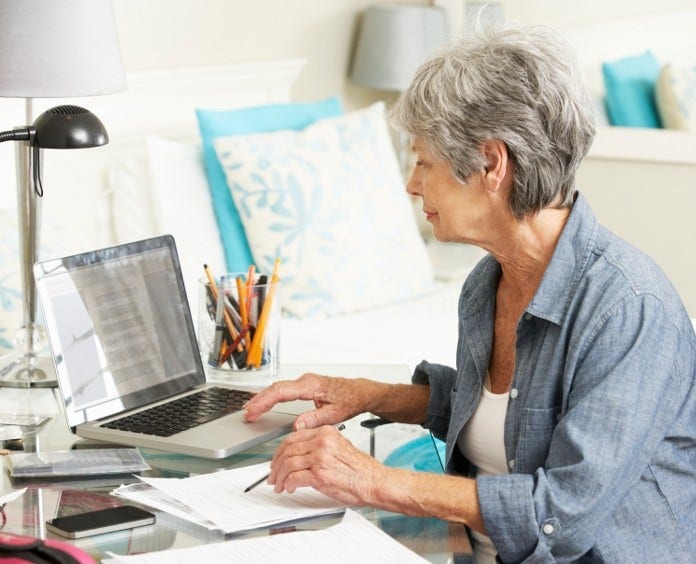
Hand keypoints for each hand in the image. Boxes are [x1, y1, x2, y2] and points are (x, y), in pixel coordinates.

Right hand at [244, 373, 372, 429]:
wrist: (359, 392)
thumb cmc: (350, 400)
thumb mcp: (335, 414)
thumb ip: (315, 419)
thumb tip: (297, 426)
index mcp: (311, 385)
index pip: (281, 391)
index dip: (264, 401)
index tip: (253, 410)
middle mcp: (306, 381)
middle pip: (276, 388)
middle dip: (259, 400)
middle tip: (247, 413)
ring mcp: (304, 382)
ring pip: (278, 388)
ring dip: (264, 398)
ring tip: (251, 410)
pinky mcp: (305, 386)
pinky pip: (284, 389)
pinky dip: (272, 397)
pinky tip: (265, 404)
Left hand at [268, 424, 385, 505]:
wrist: (374, 482)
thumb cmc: (361, 469)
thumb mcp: (340, 447)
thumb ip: (320, 446)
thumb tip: (301, 455)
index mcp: (326, 432)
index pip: (294, 437)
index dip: (281, 450)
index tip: (278, 459)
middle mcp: (322, 441)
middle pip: (287, 449)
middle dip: (276, 464)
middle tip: (273, 474)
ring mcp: (320, 457)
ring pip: (287, 463)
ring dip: (280, 477)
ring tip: (279, 485)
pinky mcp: (319, 475)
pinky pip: (294, 477)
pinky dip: (287, 484)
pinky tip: (289, 488)